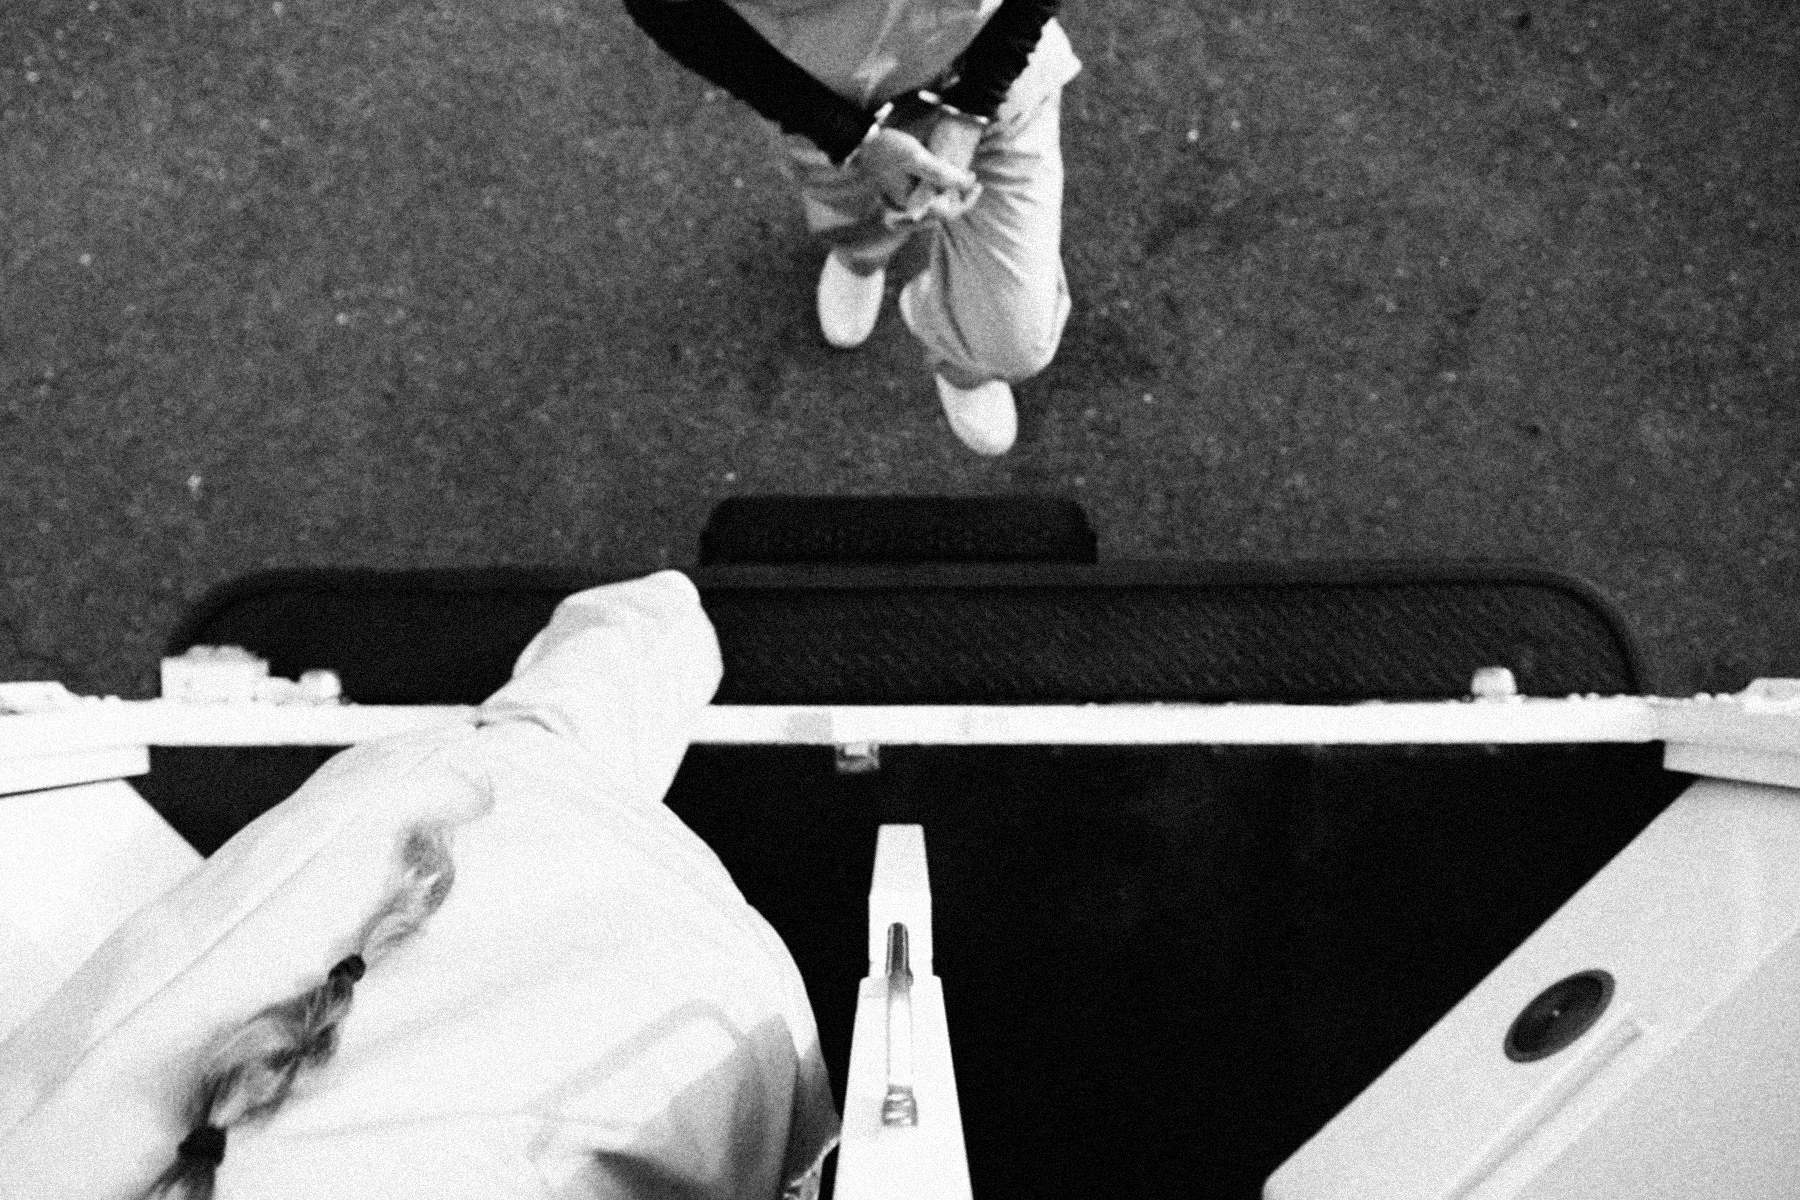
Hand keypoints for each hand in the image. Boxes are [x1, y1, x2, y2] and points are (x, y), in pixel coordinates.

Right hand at [853, 126, 977, 208]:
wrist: (863, 142)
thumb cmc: (888, 149)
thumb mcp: (917, 157)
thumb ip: (942, 173)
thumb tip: (969, 182)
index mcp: (914, 204)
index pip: (948, 213)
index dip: (966, 201)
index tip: (976, 183)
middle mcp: (912, 206)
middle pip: (944, 211)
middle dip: (961, 198)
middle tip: (974, 181)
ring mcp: (909, 199)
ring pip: (938, 203)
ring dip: (953, 193)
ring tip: (964, 177)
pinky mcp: (907, 189)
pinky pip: (930, 194)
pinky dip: (942, 187)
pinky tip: (948, 174)